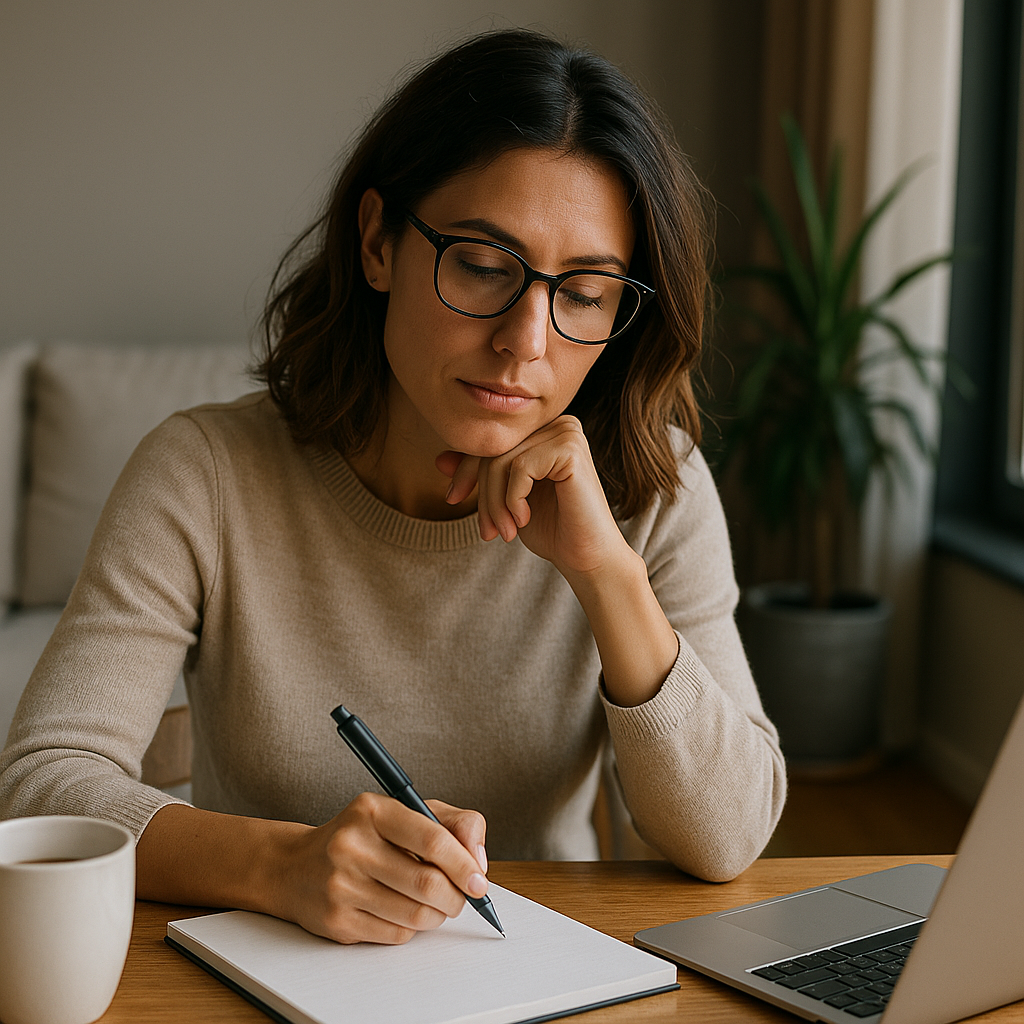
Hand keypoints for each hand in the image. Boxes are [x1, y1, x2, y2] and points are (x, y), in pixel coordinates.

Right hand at [272, 793, 488, 944]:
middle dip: (456, 896)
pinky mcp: (337, 922)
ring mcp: (341, 886)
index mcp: (373, 810)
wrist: (295, 867)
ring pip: (417, 915)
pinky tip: (403, 911)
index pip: (432, 839)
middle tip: (462, 895)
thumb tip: (478, 861)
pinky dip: (412, 928)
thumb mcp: (405, 812)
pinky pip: (397, 935)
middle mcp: (352, 846)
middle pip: (428, 883)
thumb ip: (452, 823)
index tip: (479, 880)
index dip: (464, 863)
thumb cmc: (362, 837)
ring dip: (438, 914)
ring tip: (434, 903)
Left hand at [436, 415, 631, 582]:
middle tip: (486, 531)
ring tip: (504, 532)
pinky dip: (513, 499)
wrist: (587, 557)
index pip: (491, 442)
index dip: (465, 471)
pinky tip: (523, 519)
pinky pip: (519, 468)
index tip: (452, 499)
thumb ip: (479, 476)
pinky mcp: (570, 449)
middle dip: (481, 494)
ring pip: (502, 461)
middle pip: (494, 450)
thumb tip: (439, 459)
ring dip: (495, 504)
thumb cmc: (552, 529)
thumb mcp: (505, 500)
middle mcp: (558, 424)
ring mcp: (567, 433)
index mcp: (544, 431)